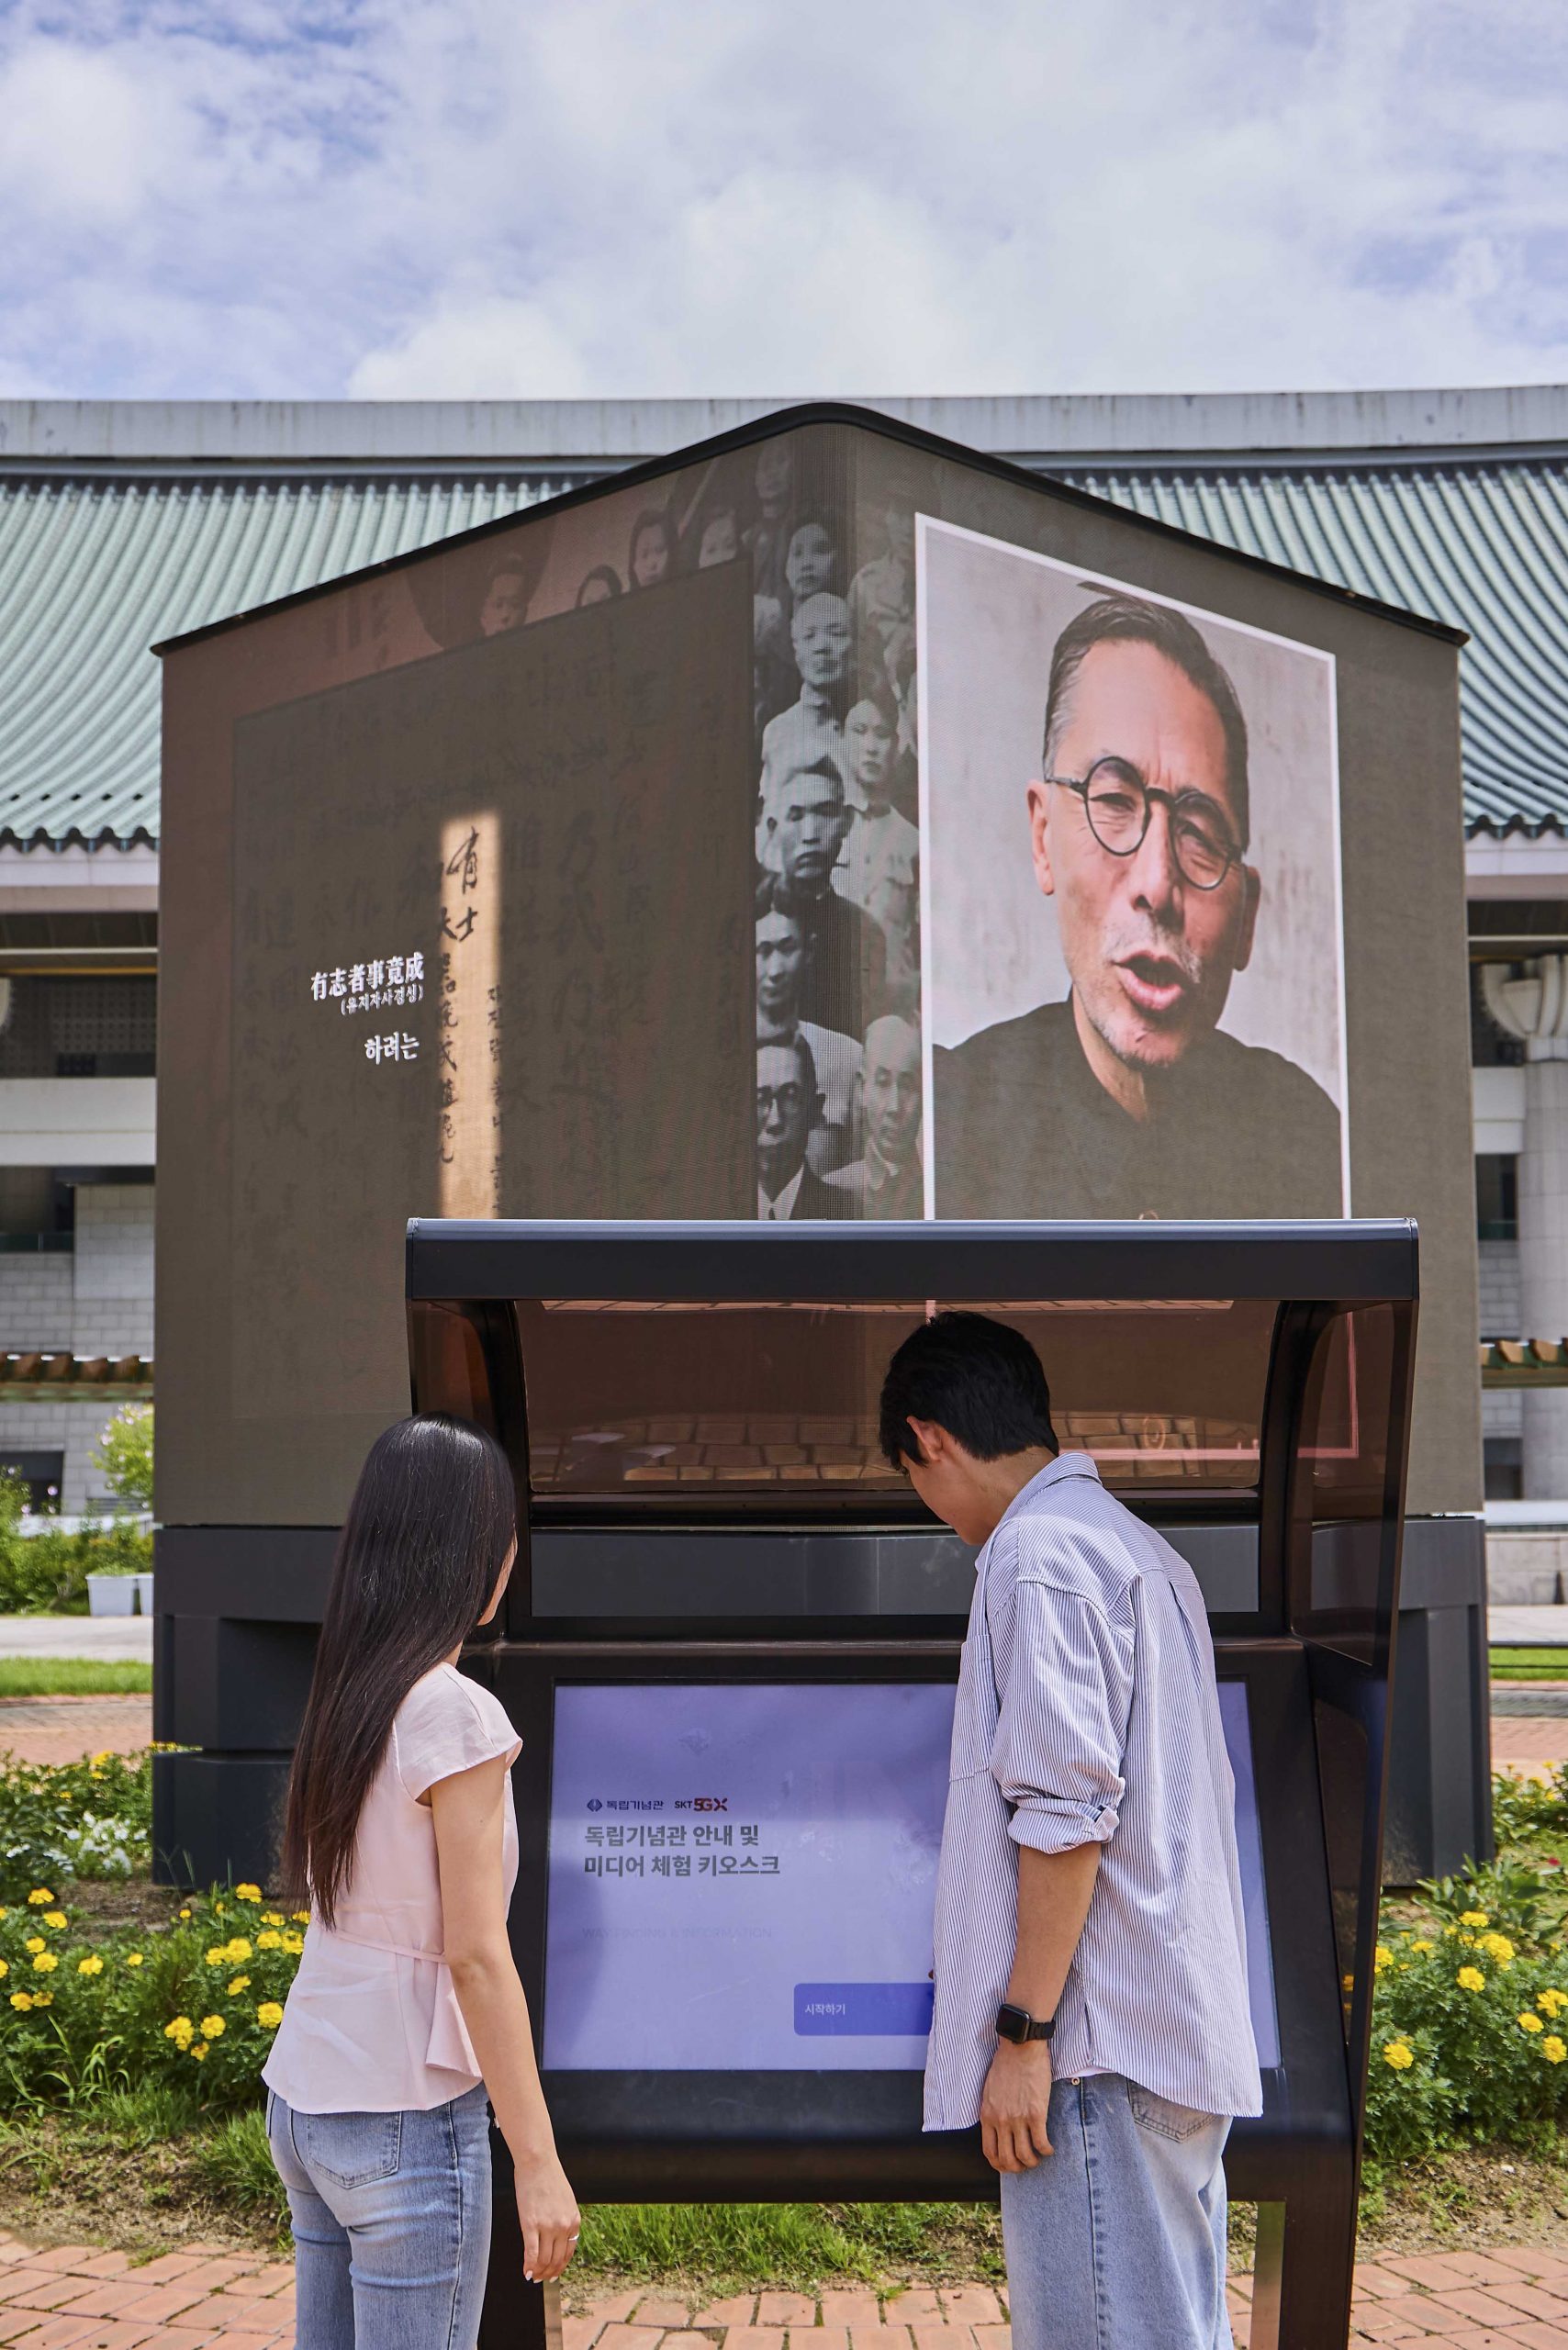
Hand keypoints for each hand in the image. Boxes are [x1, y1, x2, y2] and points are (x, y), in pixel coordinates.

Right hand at [515, 2151, 579, 2282]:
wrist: (538, 2161)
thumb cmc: (549, 2178)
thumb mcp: (566, 2201)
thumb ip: (565, 2220)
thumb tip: (559, 2240)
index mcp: (574, 2221)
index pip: (568, 2253)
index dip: (560, 2268)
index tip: (553, 2274)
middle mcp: (564, 2226)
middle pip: (556, 2261)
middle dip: (548, 2274)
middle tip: (541, 2279)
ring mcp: (548, 2226)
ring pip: (544, 2260)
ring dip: (538, 2272)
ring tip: (532, 2276)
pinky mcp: (531, 2224)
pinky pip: (531, 2253)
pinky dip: (528, 2266)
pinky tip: (525, 2272)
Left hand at [979, 2041, 1054, 2172]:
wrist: (1020, 2046)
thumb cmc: (1006, 2063)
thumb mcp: (989, 2090)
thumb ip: (992, 2110)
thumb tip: (997, 2126)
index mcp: (987, 2115)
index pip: (989, 2151)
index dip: (999, 2164)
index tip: (1007, 2166)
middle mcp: (1001, 2120)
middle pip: (1007, 2159)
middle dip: (1017, 2168)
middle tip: (1025, 2165)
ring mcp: (1018, 2118)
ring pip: (1025, 2155)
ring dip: (1033, 2161)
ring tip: (1038, 2158)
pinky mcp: (1036, 2113)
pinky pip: (1041, 2142)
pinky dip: (1046, 2150)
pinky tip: (1049, 2148)